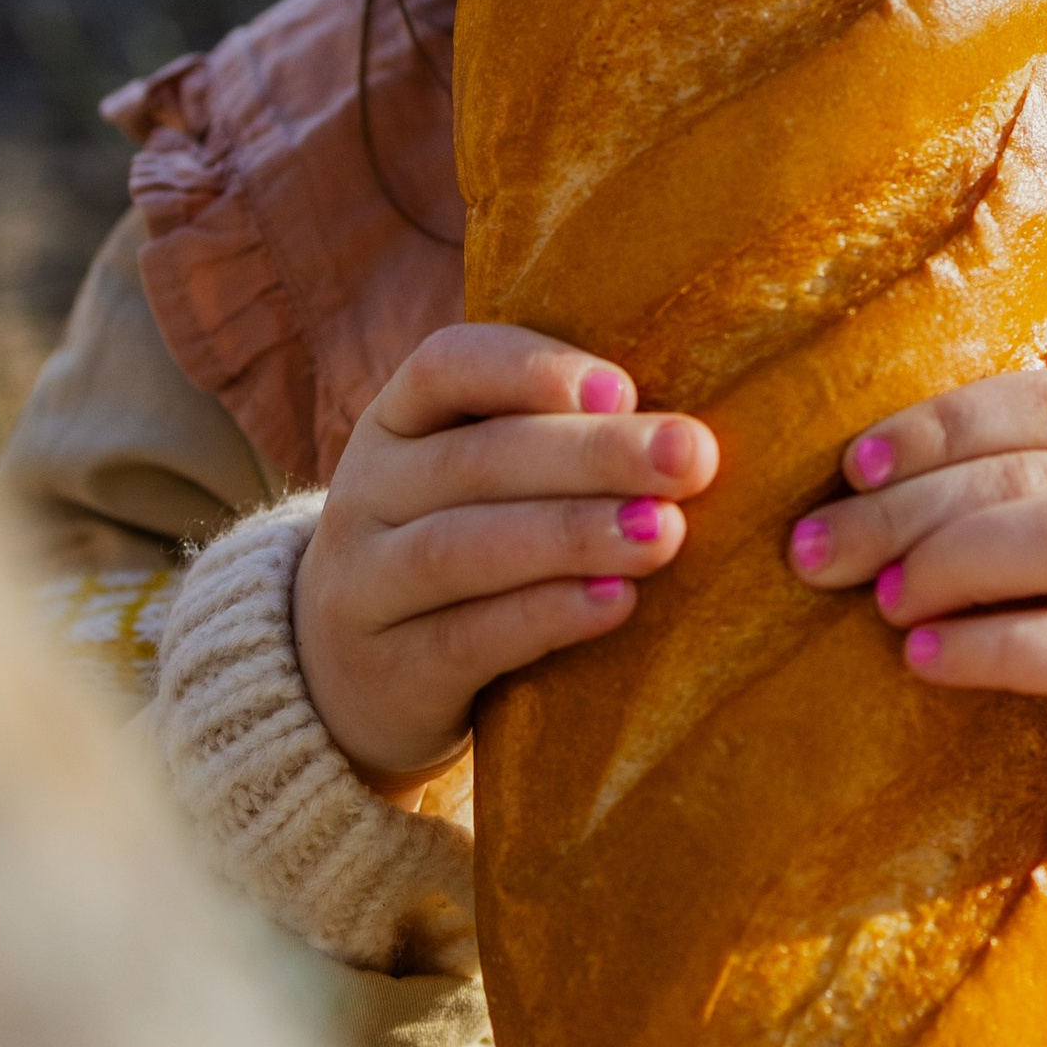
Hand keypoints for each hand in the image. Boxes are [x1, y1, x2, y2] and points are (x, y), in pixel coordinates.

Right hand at [293, 326, 715, 788]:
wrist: (355, 680)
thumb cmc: (464, 550)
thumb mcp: (478, 483)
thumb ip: (556, 443)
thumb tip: (688, 430)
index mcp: (398, 423)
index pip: (444, 366)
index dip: (530, 370)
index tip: (625, 387)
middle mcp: (367, 493)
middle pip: (474, 460)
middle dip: (592, 454)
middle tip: (691, 456)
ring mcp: (363, 586)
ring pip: (459, 549)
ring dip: (571, 536)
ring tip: (663, 533)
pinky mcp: (387, 672)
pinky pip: (462, 640)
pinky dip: (543, 617)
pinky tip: (615, 603)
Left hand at [787, 368, 1046, 959]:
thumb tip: (912, 481)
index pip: (1040, 398)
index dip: (934, 426)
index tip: (849, 463)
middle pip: (1031, 467)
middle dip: (906, 504)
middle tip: (815, 547)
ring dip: (947, 564)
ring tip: (875, 598)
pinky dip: (993, 649)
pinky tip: (928, 660)